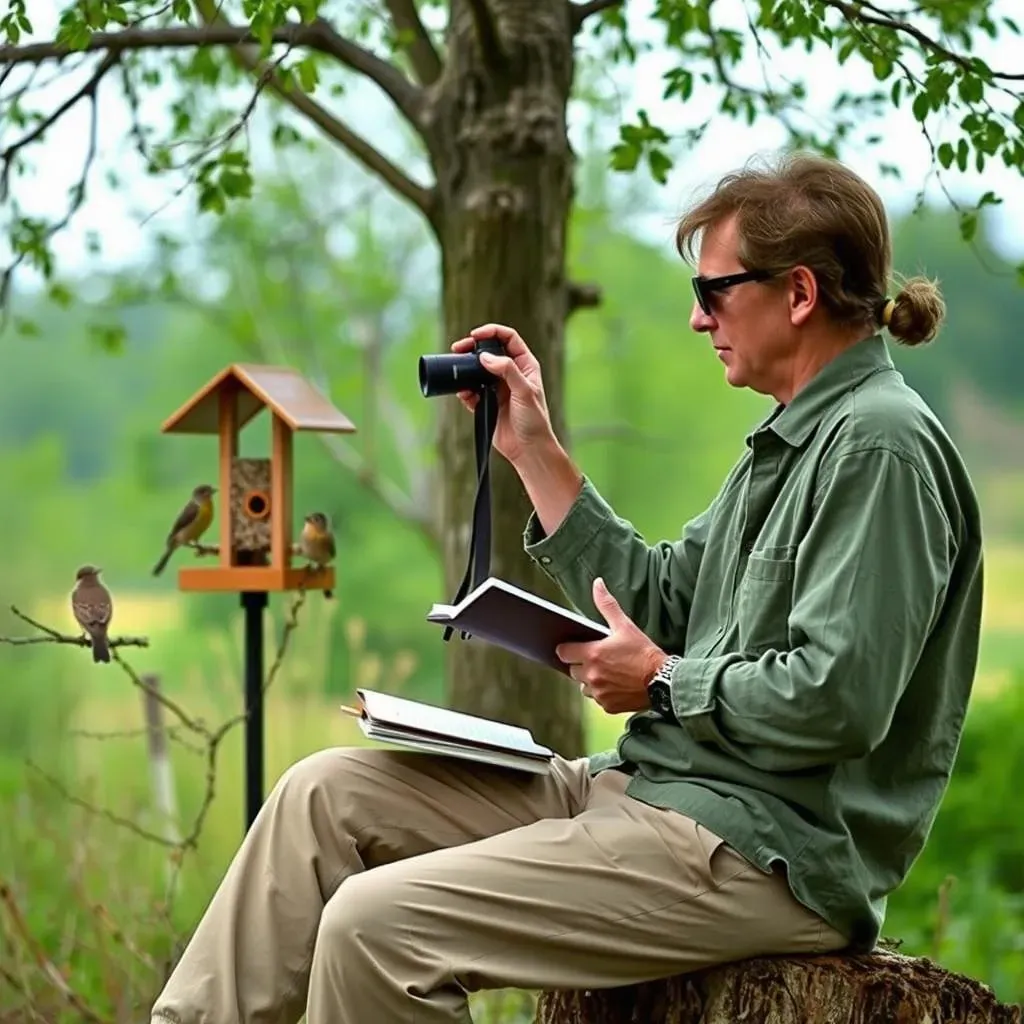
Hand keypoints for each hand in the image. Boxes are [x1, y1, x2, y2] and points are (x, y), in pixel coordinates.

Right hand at [451, 323, 554, 465]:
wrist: (528, 449)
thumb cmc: (535, 421)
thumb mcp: (524, 392)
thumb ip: (507, 371)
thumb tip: (486, 357)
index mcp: (525, 366)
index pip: (508, 338)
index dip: (492, 332)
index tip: (475, 335)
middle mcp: (511, 374)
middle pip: (489, 351)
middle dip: (472, 347)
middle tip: (457, 348)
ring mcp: (498, 388)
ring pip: (477, 370)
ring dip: (465, 369)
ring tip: (456, 369)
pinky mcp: (488, 403)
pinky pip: (471, 391)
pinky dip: (464, 390)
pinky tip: (462, 393)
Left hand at [555, 578, 667, 714]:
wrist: (663, 680)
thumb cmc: (644, 652)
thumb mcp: (625, 626)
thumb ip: (607, 605)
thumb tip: (597, 584)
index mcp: (592, 654)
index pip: (563, 652)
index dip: (568, 649)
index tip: (576, 647)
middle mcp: (591, 675)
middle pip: (572, 670)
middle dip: (581, 664)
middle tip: (598, 659)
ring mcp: (599, 692)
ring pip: (583, 687)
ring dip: (591, 680)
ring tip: (609, 672)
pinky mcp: (608, 705)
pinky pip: (597, 699)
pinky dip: (603, 693)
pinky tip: (617, 684)